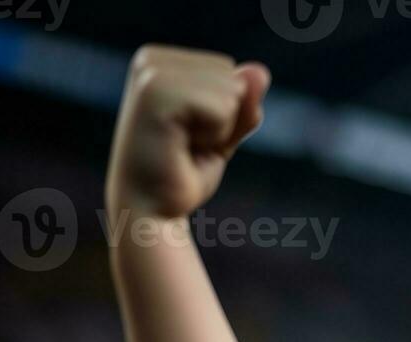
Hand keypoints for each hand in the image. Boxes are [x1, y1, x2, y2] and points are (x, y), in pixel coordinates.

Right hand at [105, 44, 269, 219]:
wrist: (152, 213)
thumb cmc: (184, 175)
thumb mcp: (225, 134)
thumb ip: (245, 102)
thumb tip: (260, 72)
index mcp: (161, 62)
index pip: (229, 70)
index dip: (223, 113)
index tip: (189, 137)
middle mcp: (150, 59)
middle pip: (232, 76)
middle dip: (224, 120)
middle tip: (186, 146)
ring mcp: (150, 73)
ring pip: (231, 90)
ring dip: (219, 130)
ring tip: (181, 147)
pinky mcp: (155, 92)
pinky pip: (222, 107)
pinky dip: (215, 135)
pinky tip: (180, 147)